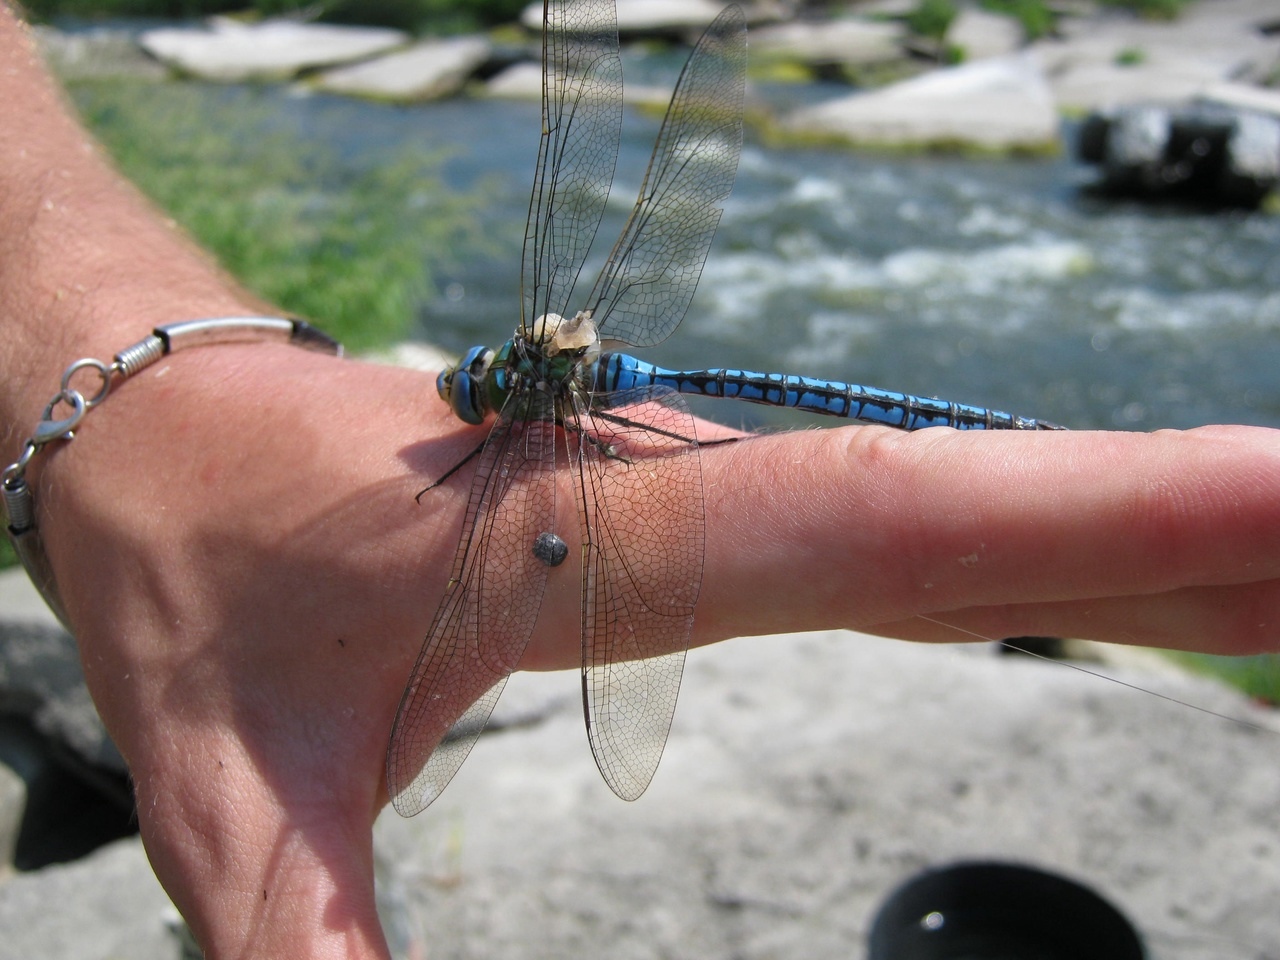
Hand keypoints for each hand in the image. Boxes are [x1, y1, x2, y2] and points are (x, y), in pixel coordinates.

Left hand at [35, 346, 1279, 956]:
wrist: (169, 436)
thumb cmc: (205, 572)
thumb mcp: (236, 790)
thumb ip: (312, 955)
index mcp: (590, 540)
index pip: (890, 526)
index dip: (1109, 514)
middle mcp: (671, 496)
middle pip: (969, 511)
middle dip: (1179, 527)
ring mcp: (689, 496)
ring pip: (950, 516)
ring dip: (1127, 533)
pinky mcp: (685, 513)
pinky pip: (890, 539)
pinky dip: (1026, 551)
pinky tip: (1101, 572)